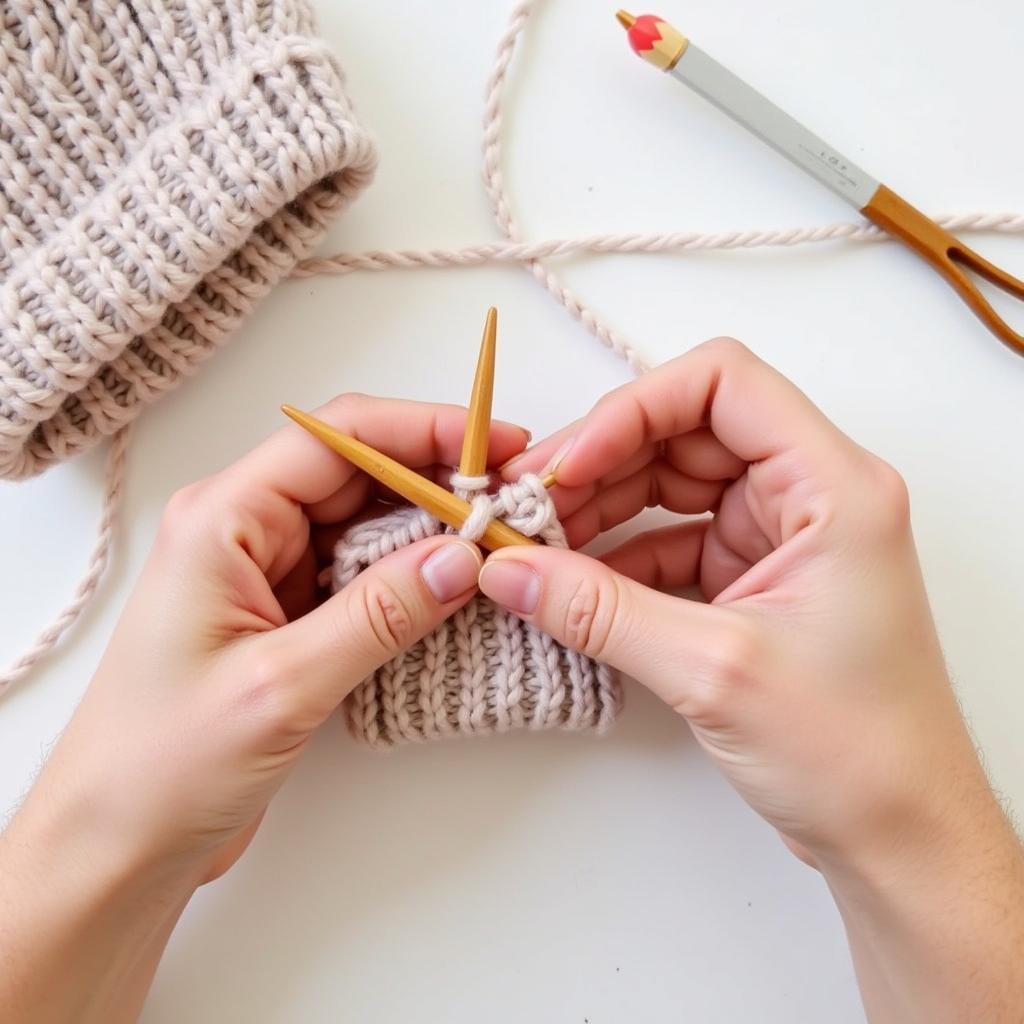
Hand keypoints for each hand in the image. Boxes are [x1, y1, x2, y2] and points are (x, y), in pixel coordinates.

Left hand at [0, 395, 527, 1022]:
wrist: (118, 844)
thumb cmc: (162, 764)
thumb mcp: (281, 683)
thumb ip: (379, 614)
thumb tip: (463, 557)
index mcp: (223, 517)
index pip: (338, 439)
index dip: (425, 432)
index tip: (497, 447)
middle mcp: (245, 531)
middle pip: (358, 474)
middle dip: (438, 480)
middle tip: (512, 500)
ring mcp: (268, 573)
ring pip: (366, 524)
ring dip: (430, 530)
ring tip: (498, 543)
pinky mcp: (289, 617)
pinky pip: (362, 574)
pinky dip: (411, 576)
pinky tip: (455, 588)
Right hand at [482, 338, 1023, 1019]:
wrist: (898, 834)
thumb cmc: (857, 751)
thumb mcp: (713, 670)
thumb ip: (600, 611)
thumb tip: (511, 571)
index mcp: (832, 487)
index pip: (722, 384)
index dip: (634, 409)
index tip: (570, 463)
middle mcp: (808, 496)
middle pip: (685, 430)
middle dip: (601, 460)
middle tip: (528, 503)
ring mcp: (778, 537)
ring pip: (671, 485)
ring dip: (601, 507)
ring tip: (535, 543)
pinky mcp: (751, 579)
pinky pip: (669, 540)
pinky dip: (617, 556)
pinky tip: (570, 581)